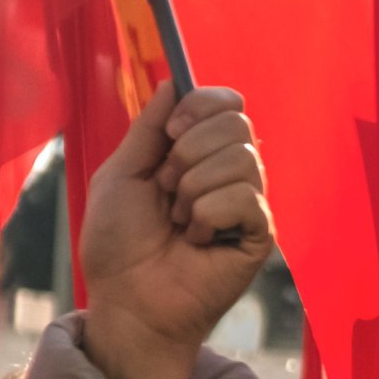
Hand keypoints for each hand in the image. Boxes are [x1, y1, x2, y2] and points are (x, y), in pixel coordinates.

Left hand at [76, 85, 276, 378]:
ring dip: (193, 189)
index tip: (170, 134)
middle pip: (237, 123)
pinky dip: (208, 215)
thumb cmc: (119, 242)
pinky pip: (244, 197)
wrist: (127, 297)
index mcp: (199, 153)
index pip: (228, 103)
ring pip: (241, 159)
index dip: (202, 106)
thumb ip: (150, 128)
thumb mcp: (123, 172)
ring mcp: (248, 203)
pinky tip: (197, 239)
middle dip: (189, 152)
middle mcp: (231, 172)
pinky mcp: (259, 233)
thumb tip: (174, 81)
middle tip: (167, 190)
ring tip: (179, 221)